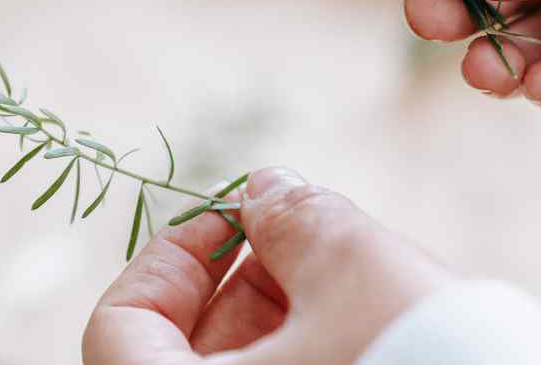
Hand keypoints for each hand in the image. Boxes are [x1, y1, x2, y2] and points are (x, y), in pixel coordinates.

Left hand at [83, 167, 449, 364]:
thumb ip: (292, 216)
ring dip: (284, 318)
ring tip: (353, 279)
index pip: (120, 325)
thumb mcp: (351, 265)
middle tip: (306, 236)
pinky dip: (311, 352)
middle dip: (243, 280)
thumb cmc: (420, 356)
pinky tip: (369, 319)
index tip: (234, 215)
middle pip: (186, 351)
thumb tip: (265, 192)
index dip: (174, 253)